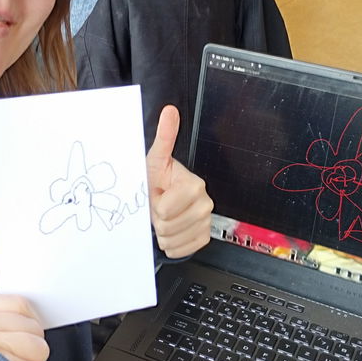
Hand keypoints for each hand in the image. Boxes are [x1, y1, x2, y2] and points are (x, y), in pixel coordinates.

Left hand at [146, 105, 213, 258]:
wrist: (165, 198)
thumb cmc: (158, 180)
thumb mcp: (155, 159)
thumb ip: (164, 136)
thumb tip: (169, 111)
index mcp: (195, 186)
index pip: (163, 210)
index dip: (155, 203)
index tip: (159, 192)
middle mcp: (206, 205)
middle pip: (167, 227)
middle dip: (157, 218)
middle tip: (161, 204)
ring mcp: (206, 223)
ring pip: (171, 240)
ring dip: (162, 231)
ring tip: (165, 215)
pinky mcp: (203, 238)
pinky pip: (179, 250)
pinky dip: (170, 243)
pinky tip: (172, 228)